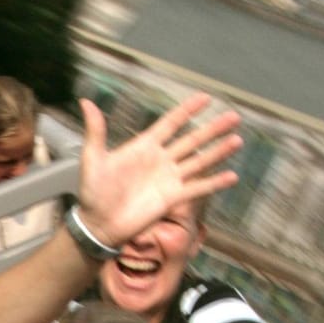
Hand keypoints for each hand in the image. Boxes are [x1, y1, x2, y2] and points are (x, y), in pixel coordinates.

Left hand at [74, 94, 240, 253]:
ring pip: (199, 162)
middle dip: (213, 129)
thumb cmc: (92, 192)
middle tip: (234, 117)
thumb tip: (86, 102)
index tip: (205, 98)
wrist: (97, 224)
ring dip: (218, 152)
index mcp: (144, 146)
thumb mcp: (92, 159)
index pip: (171, 123)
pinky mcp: (172, 199)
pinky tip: (231, 177)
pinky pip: (197, 189)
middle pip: (192, 140)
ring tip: (237, 141)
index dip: (188, 110)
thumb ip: (96, 131)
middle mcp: (161, 160)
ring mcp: (168, 179)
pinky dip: (214, 183)